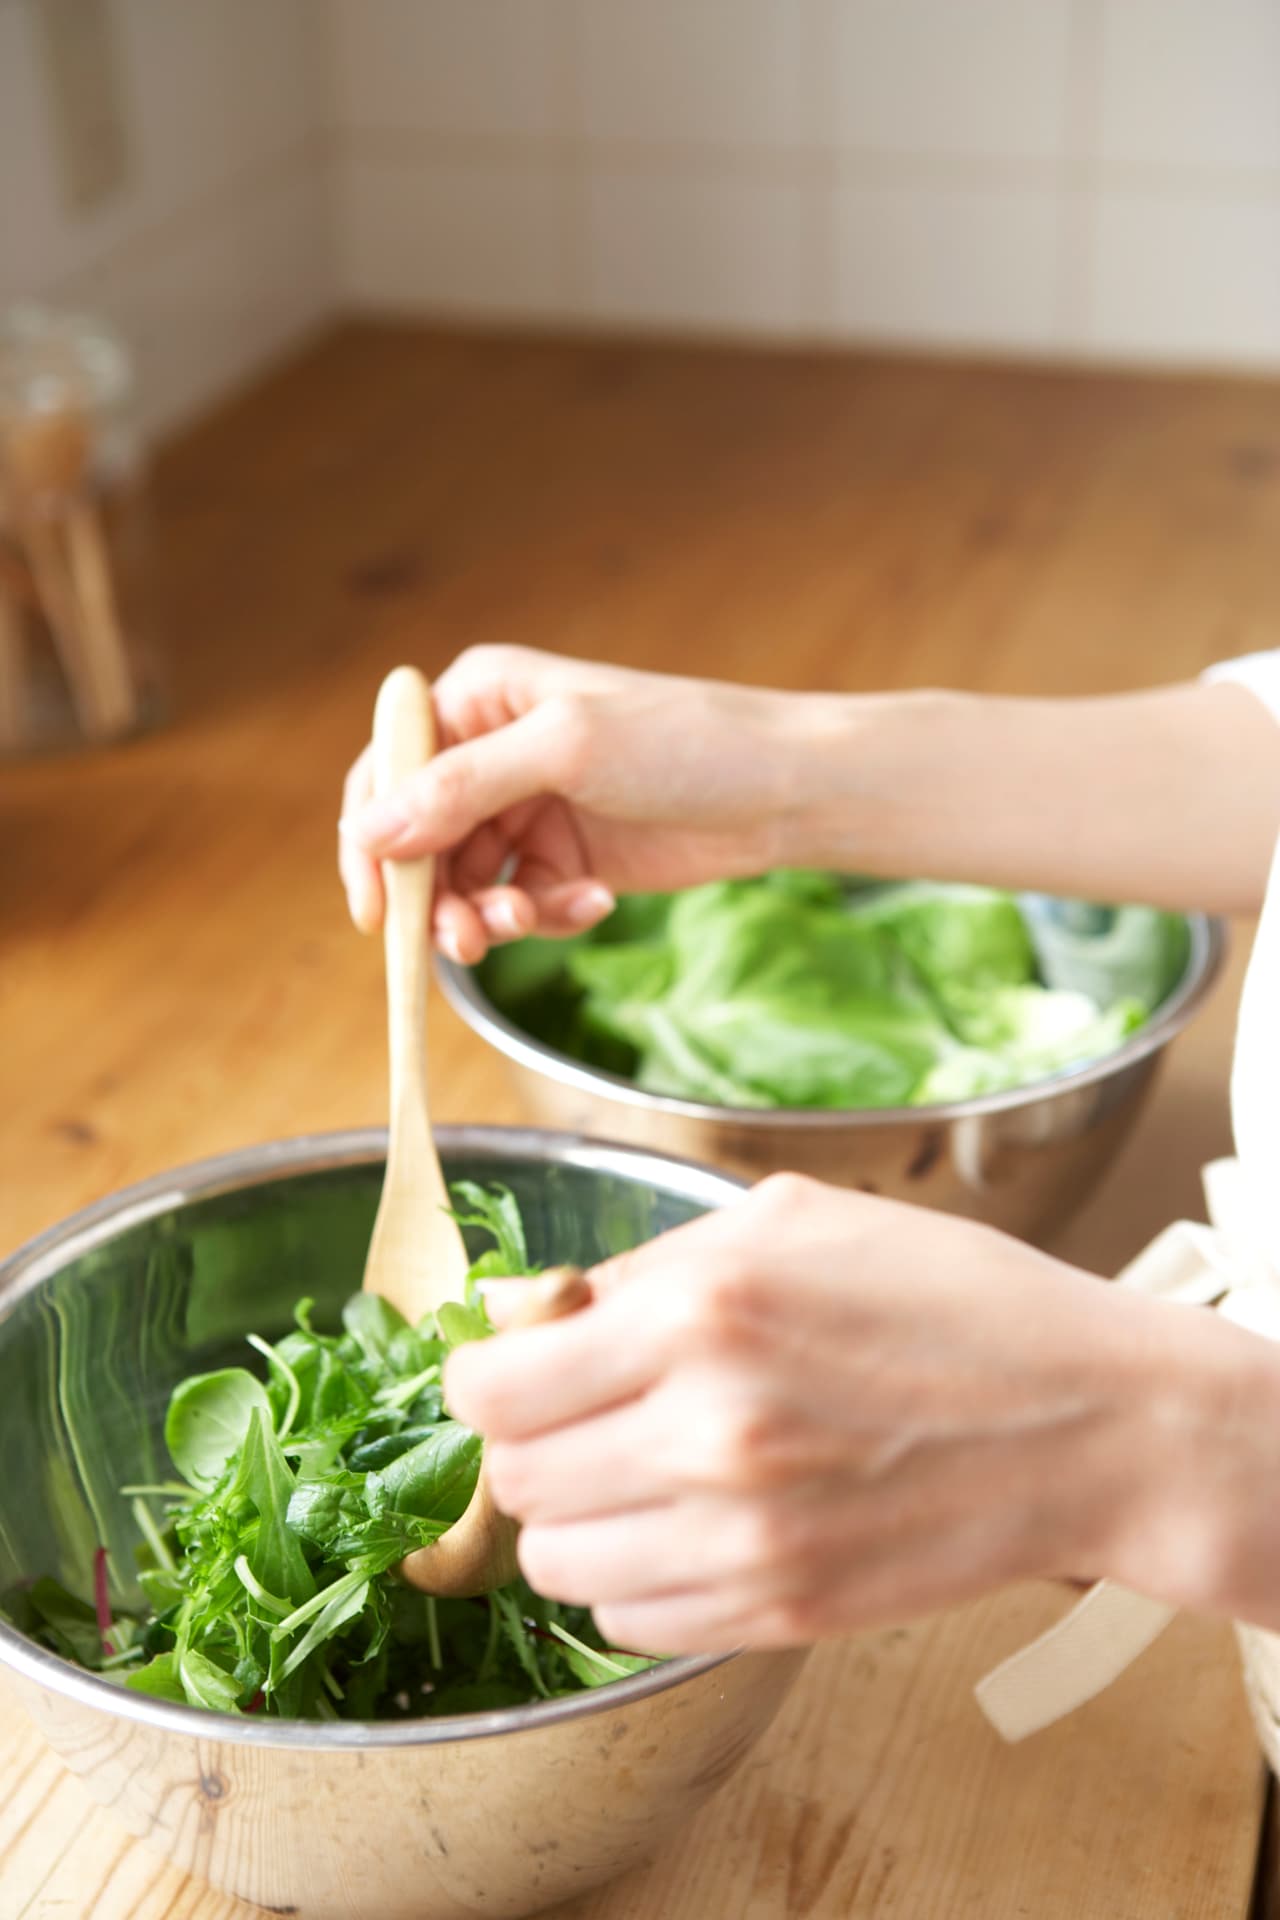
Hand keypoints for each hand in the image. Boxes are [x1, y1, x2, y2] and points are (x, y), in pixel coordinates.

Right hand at [337, 645, 820, 961]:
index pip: (388, 772)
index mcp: (479, 701)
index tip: (375, 909)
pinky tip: (594, 903)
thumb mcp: (566, 750)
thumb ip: (462, 789)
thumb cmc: (684, 740)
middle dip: (438, 896)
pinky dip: (546, 916)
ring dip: (490, 916)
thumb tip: (370, 830)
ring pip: (466, 885)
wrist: (783, 789)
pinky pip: (522, 905)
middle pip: (420, 843)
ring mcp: (528, 810)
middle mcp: (491, 754)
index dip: (370, 841)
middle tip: (467, 939)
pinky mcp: (565, 859)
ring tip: (537, 917)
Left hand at [444, 1174, 1279, 1652]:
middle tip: (581, 1413)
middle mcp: (704, 1431)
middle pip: (512, 1477)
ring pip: (555, 1562)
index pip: (492, 1385)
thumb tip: (535, 1311)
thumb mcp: (792, 1219)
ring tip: (639, 1470)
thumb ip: (648, 1264)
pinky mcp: (776, 1612)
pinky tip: (689, 1523)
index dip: (483, 1375)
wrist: (1090, 1422)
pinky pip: (627, 1620)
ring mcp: (740, 1537)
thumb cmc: (951, 1298)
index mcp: (699, 1310)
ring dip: (573, 1515)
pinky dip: (631, 1576)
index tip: (511, 1365)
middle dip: (528, 1440)